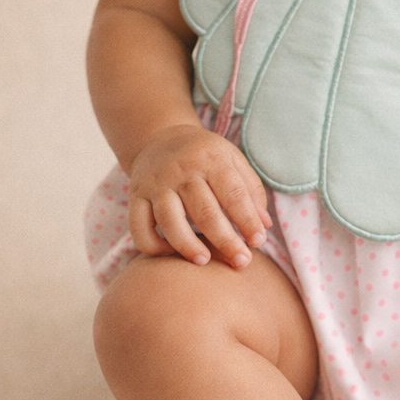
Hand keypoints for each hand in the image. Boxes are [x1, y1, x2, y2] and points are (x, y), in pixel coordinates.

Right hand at [127, 124, 270, 268]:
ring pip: (169, 220)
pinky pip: (138, 226)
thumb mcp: (233, 160)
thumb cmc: (205, 155)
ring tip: (204, 261)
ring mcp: (155, 184)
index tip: (258, 242)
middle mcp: (181, 170)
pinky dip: (151, 245)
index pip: (232, 193)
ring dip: (187, 245)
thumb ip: (251, 190)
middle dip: (224, 240)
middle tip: (241, 262)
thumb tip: (264, 225)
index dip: (247, 220)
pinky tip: (170, 252)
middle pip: (204, 211)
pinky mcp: (135, 196)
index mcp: (211, 159)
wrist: (161, 137)